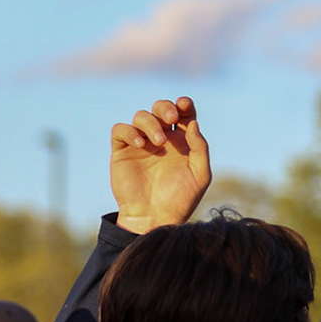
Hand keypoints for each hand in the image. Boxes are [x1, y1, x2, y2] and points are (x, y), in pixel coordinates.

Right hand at [109, 96, 209, 233]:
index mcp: (181, 141)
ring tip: (157, 142)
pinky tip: (140, 145)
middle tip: (171, 118)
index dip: (184, 104)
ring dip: (150, 123)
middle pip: (160, 108)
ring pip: (140, 116)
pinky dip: (129, 131)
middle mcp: (160, 139)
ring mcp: (140, 144)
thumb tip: (193, 124)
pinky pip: (120, 130)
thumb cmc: (180, 199)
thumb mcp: (200, 174)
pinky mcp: (122, 151)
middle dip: (165, 107)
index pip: (183, 113)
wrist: (154, 217)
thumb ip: (200, 148)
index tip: (185, 105)